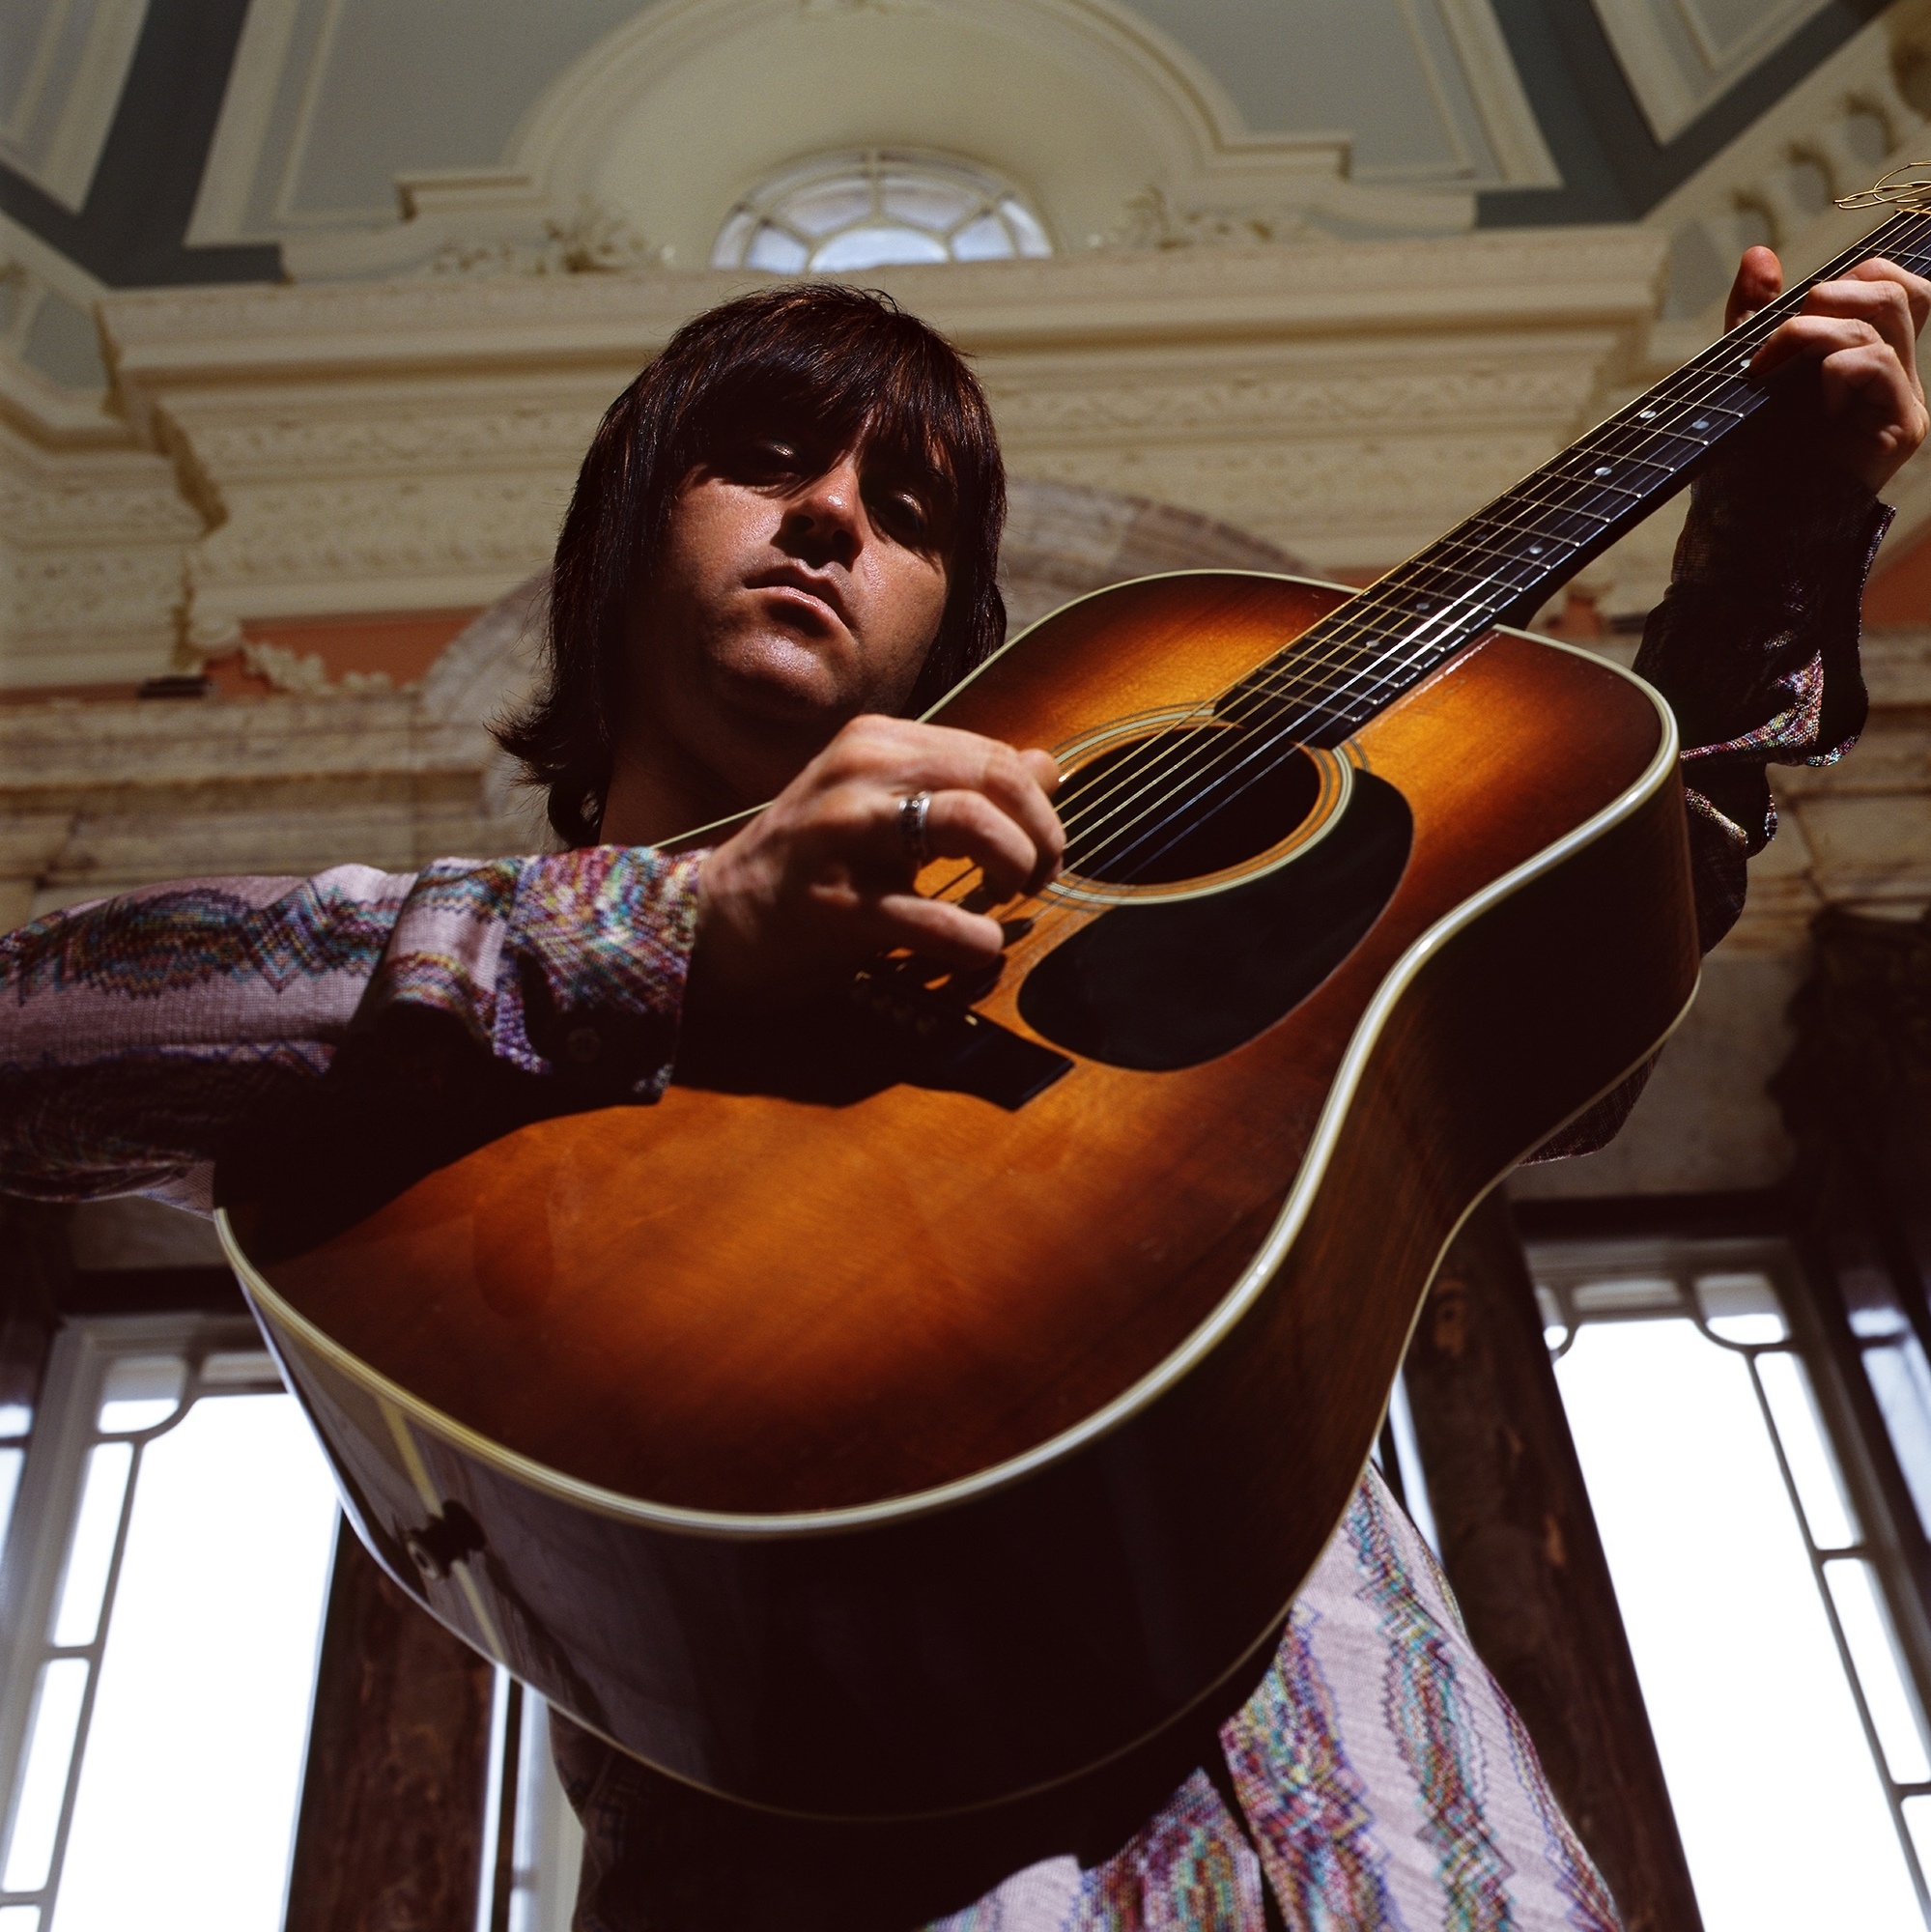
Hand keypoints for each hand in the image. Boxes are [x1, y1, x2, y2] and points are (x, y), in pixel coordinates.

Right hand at [690, 714, 1062, 1008]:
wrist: (715, 920)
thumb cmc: (812, 866)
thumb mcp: (883, 805)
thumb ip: (961, 782)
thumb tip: (1048, 766)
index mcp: (875, 743)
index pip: (990, 753)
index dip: (1037, 805)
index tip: (1041, 847)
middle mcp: (859, 773)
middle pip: (992, 776)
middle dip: (1041, 832)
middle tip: (1039, 876)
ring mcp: (843, 835)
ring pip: (968, 822)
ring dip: (1015, 865)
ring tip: (1010, 897)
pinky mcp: (834, 904)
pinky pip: (929, 917)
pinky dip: (973, 939)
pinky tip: (978, 948)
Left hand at [1733, 245, 1930, 491]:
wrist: (1744, 531)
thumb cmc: (1744, 464)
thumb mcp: (1744, 373)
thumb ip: (1756, 317)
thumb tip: (1760, 254)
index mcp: (1866, 362)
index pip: (1890, 286)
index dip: (1847, 278)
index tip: (1787, 312)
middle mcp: (1893, 378)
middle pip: (1895, 289)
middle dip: (1827, 295)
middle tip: (1773, 343)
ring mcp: (1903, 403)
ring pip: (1883, 318)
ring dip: (1811, 329)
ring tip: (1767, 369)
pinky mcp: (1900, 428)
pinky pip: (1875, 364)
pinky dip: (1831, 368)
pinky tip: (1808, 403)